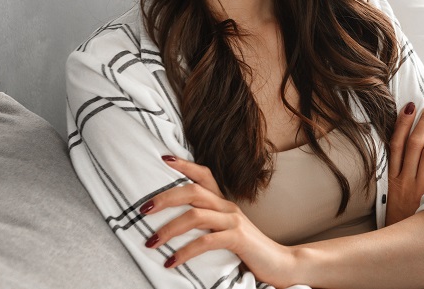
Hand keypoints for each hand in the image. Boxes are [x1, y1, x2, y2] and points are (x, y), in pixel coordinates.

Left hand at [143, 156, 298, 286]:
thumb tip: (175, 224)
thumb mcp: (226, 231)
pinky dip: (184, 252)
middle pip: (192, 190)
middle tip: (142, 210)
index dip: (184, 164)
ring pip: (195, 215)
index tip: (162, 158)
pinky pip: (206, 241)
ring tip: (150, 242)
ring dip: (168, 229)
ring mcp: (233, 221)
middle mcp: (228, 206)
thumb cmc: (249, 250)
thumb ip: (208, 224)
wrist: (281, 264)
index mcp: (224, 202)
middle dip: (164, 198)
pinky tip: (170, 262)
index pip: (203, 174)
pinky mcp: (238, 239)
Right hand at [385, 100, 423, 224]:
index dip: (403, 124)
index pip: (396, 144)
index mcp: (392, 177)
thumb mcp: (387, 194)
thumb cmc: (395, 218)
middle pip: (415, 145)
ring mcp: (419, 189)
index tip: (410, 106)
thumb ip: (395, 173)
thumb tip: (400, 150)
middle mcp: (405, 180)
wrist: (397, 244)